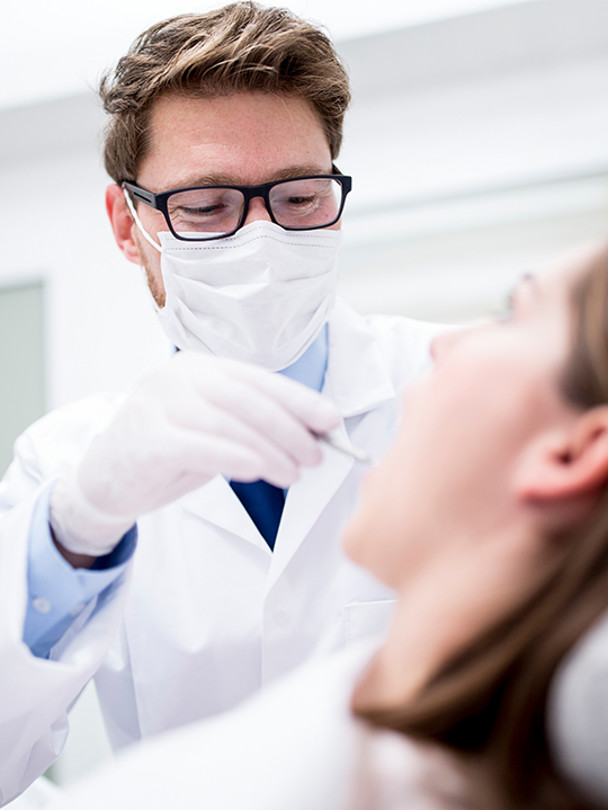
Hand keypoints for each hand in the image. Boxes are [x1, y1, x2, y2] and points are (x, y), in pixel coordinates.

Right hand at [50, 352, 339, 557]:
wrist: (103, 479)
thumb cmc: (167, 451)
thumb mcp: (210, 429)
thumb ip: (248, 426)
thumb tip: (308, 436)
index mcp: (198, 367)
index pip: (257, 378)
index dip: (298, 398)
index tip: (331, 420)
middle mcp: (177, 377)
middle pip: (246, 398)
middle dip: (289, 428)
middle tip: (315, 456)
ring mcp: (157, 404)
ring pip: (227, 423)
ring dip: (269, 450)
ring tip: (294, 474)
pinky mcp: (145, 439)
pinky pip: (199, 445)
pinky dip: (235, 457)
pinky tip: (258, 470)